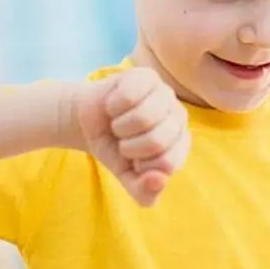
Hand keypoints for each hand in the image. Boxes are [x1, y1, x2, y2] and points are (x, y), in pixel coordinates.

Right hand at [75, 68, 189, 205]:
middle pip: (157, 140)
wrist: (89, 123)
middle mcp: (179, 118)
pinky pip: (129, 96)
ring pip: (144, 117)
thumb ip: (145, 192)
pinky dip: (114, 106)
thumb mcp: (128, 179)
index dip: (141, 166)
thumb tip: (159, 180)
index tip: (134, 160)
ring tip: (119, 123)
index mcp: (181, 145)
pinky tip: (115, 105)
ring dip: (121, 126)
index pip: (167, 164)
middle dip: (129, 146)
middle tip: (124, 140)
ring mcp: (165, 94)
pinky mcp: (147, 76)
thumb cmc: (115, 150)